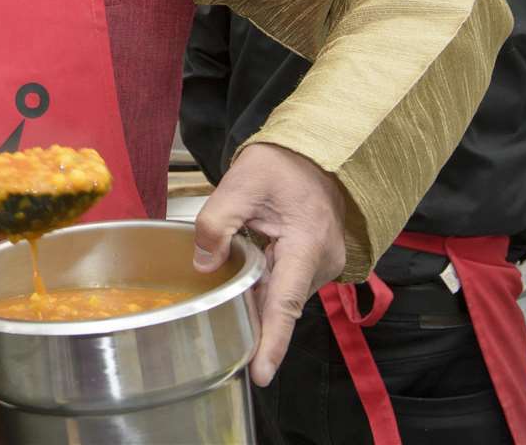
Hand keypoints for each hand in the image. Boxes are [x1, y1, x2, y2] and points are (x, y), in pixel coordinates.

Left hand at [193, 142, 347, 386]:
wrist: (314, 152)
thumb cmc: (283, 164)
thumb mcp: (240, 184)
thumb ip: (216, 224)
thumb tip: (204, 264)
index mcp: (307, 244)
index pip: (285, 302)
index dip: (272, 341)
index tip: (261, 373)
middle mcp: (321, 261)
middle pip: (280, 304)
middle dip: (252, 321)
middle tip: (222, 334)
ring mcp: (321, 263)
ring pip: (281, 295)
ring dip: (255, 297)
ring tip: (227, 292)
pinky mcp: (313, 261)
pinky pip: (285, 283)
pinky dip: (264, 286)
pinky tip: (242, 283)